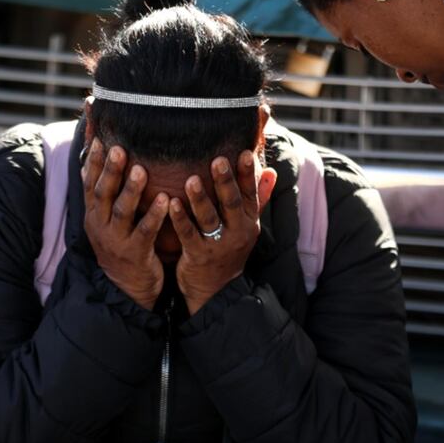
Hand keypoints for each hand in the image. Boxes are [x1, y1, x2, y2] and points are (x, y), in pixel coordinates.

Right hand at [83, 139, 169, 310]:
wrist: (126, 288)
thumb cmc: (121, 244)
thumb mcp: (105, 220)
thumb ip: (103, 193)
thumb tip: (91, 159)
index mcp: (93, 214)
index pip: (89, 183)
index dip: (93, 161)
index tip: (99, 139)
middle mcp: (100, 225)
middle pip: (102, 193)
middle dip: (110, 170)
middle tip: (119, 148)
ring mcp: (116, 240)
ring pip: (122, 211)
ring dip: (131, 189)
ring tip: (141, 169)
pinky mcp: (135, 254)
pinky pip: (145, 232)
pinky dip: (155, 215)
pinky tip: (167, 200)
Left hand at [169, 151, 262, 314]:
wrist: (216, 289)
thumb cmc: (230, 249)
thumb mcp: (248, 225)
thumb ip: (258, 198)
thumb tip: (272, 172)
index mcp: (249, 221)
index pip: (250, 194)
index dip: (248, 174)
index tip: (244, 153)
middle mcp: (237, 232)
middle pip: (231, 203)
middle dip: (225, 181)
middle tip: (217, 160)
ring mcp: (218, 245)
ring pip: (209, 218)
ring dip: (200, 198)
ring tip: (191, 179)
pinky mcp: (198, 255)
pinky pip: (188, 234)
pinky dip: (180, 218)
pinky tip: (171, 202)